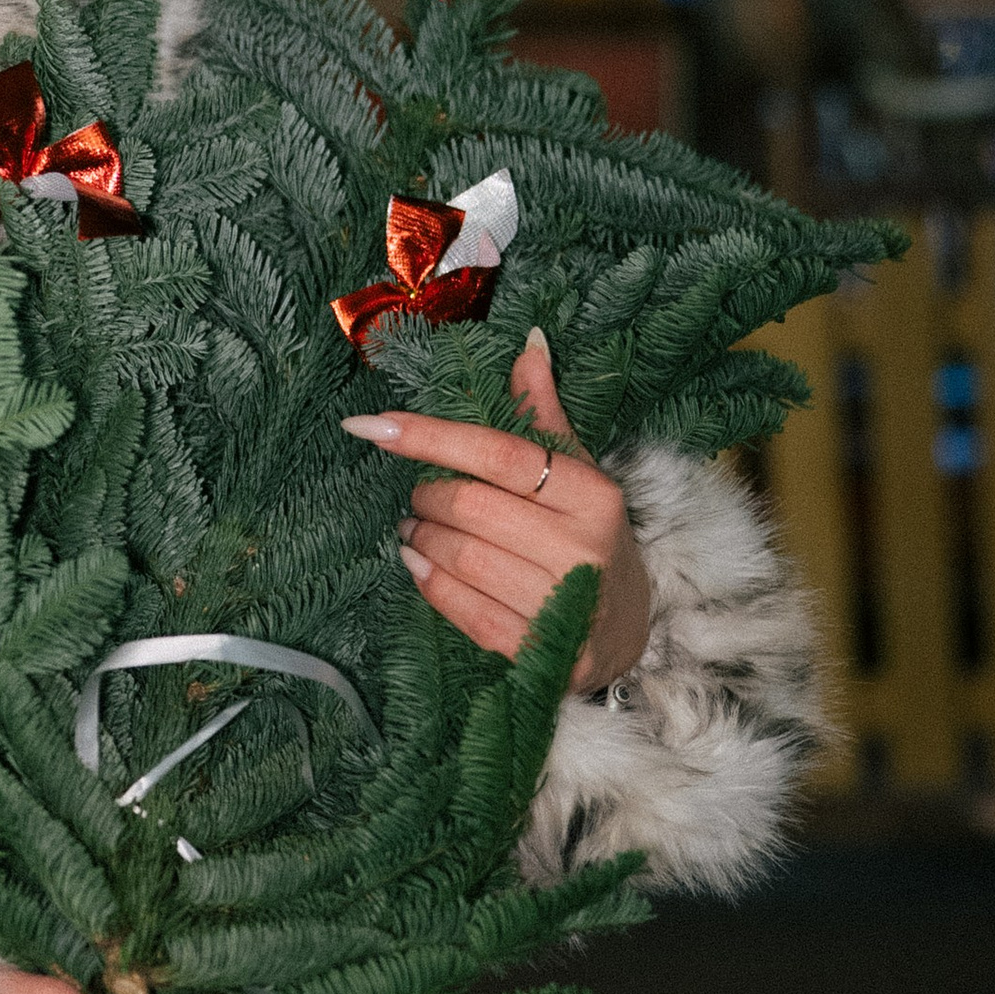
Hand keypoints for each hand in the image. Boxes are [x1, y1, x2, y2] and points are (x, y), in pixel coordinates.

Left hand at [341, 326, 649, 694]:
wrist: (625, 633)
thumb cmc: (590, 538)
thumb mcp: (578, 474)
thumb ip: (544, 413)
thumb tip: (528, 343)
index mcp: (592, 494)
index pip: (497, 452)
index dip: (428, 437)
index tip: (369, 426)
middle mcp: (582, 547)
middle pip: (469, 506)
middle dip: (426, 498)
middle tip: (417, 498)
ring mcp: (563, 603)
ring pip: (460, 557)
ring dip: (420, 540)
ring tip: (414, 531)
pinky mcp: (540, 650)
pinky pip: (462, 608)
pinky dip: (429, 583)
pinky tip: (418, 566)